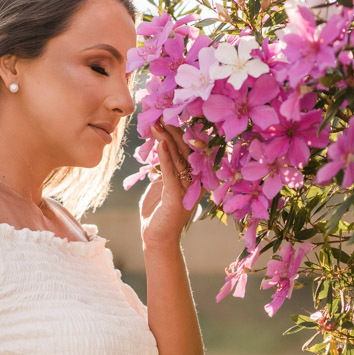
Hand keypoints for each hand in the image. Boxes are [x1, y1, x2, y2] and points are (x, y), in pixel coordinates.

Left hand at [139, 120, 198, 248]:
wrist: (157, 239)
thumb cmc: (158, 214)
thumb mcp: (161, 185)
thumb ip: (165, 169)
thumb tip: (162, 149)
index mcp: (194, 179)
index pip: (189, 150)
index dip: (179, 133)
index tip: (167, 116)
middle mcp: (196, 182)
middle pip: (187, 151)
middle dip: (173, 132)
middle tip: (161, 114)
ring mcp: (188, 190)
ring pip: (180, 159)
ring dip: (168, 140)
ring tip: (158, 124)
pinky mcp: (177, 198)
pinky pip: (172, 173)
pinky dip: (166, 157)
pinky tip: (161, 143)